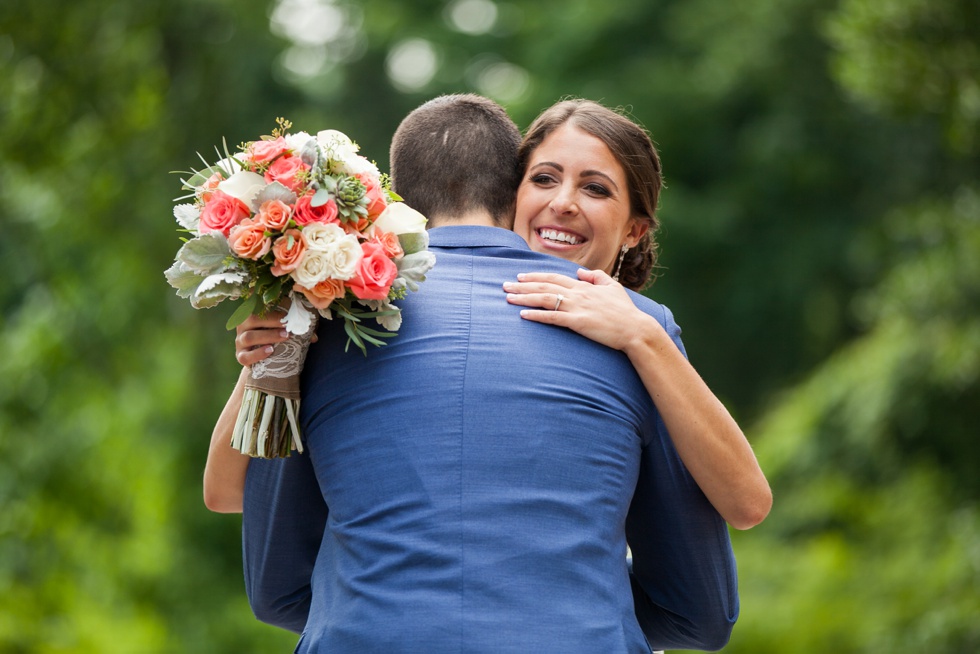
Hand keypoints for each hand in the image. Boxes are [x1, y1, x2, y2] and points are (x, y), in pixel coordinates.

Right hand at [234, 310, 288, 366]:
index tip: (289, 315)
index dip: (273, 311)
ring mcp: (240, 342)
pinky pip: (245, 356)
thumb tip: (299, 310)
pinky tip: (270, 351)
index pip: (258, 309)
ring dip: (268, 336)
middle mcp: (242, 327)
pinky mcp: (241, 356)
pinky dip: (258, 354)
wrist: (264, 357)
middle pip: (252, 320)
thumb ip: (282, 316)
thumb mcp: (275, 324)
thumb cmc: (273, 335)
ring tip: (285, 337)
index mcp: (250, 315)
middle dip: (272, 321)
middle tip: (288, 326)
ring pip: (248, 337)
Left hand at [503, 268, 657, 351]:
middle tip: (504, 286)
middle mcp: (578, 293)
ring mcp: (577, 307)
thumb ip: (596, 277)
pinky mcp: (578, 322)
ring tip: (508, 298)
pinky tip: (523, 315)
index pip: (554, 277)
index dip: (535, 276)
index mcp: (584, 286)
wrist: (635, 329)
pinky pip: (552, 317)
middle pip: (544, 286)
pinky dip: (536, 315)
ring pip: (545, 298)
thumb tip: (579, 272)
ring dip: (524, 298)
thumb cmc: (625, 311)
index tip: (520, 276)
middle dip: (522, 285)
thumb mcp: (612, 287)